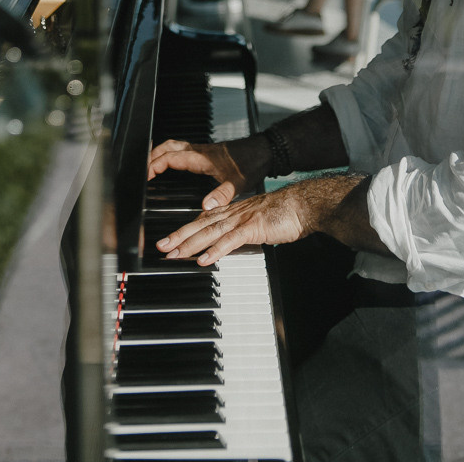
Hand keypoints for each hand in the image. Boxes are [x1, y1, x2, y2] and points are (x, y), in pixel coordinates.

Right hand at [148, 135, 270, 209]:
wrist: (263, 151)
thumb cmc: (251, 163)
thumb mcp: (237, 182)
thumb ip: (221, 195)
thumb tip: (205, 207)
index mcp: (201, 157)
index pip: (170, 157)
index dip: (154, 165)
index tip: (145, 175)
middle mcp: (199, 151)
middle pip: (168, 146)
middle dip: (152, 156)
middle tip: (143, 169)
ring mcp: (202, 150)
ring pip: (175, 145)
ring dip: (161, 153)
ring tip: (152, 165)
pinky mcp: (207, 153)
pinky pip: (183, 150)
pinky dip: (172, 155)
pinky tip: (174, 166)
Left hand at [156, 186, 311, 265]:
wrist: (302, 204)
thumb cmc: (284, 213)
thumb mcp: (256, 221)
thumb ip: (241, 230)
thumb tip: (230, 243)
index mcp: (233, 211)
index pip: (203, 221)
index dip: (185, 230)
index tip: (170, 240)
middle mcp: (233, 214)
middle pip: (200, 225)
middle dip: (179, 237)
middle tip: (161, 248)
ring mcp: (242, 220)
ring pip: (210, 232)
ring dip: (190, 244)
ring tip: (174, 254)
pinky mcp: (253, 228)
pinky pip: (231, 240)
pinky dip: (216, 250)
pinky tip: (204, 259)